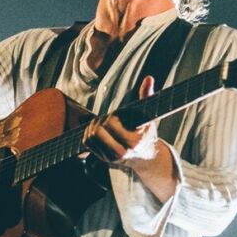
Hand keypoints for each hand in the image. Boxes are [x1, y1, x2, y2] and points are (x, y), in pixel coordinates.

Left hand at [83, 76, 177, 202]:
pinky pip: (86, 143)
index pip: (111, 123)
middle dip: (100, 121)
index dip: (112, 116)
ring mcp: (110, 157)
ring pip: (89, 137)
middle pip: (97, 131)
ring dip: (93, 126)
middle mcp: (121, 152)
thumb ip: (147, 96)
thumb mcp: (150, 116)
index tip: (118, 115)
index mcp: (133, 141)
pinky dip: (89, 133)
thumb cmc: (147, 132)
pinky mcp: (102, 158)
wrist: (146, 157)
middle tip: (108, 118)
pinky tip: (98, 129)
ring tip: (102, 123)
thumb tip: (149, 78)